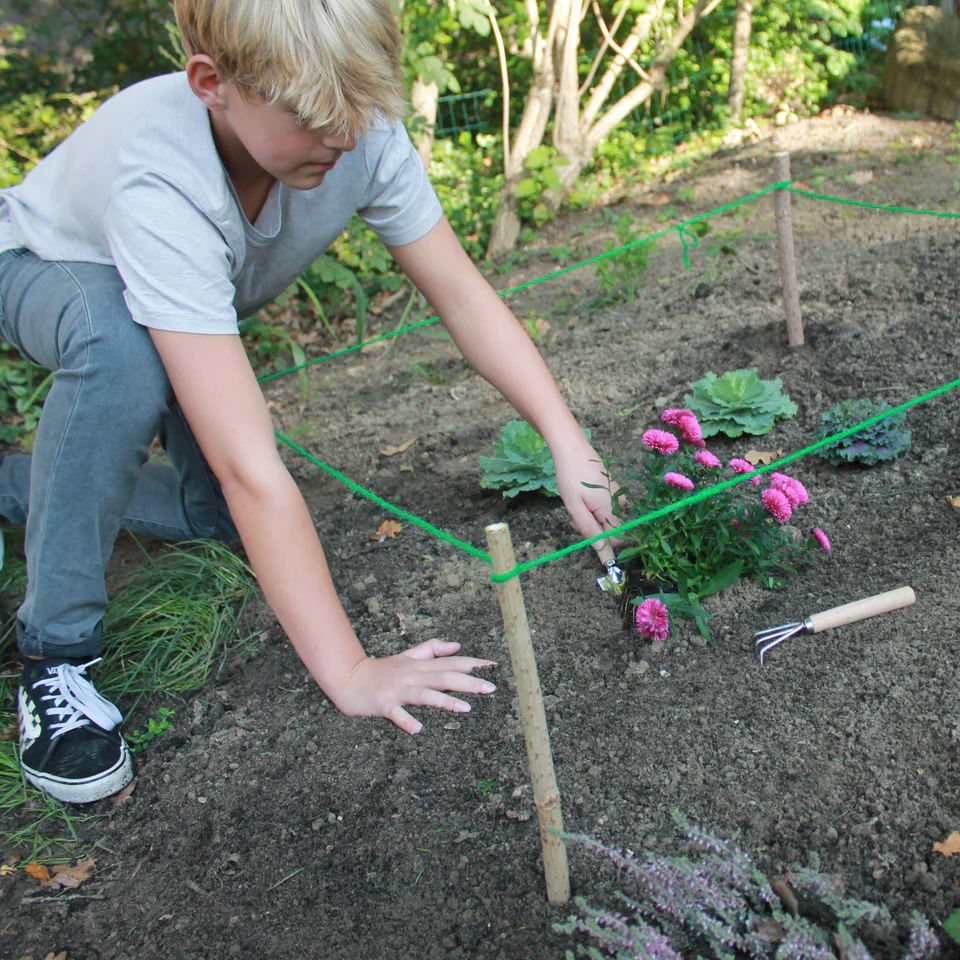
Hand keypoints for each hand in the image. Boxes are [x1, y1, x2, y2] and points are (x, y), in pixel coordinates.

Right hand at [332, 640, 496, 734]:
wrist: (349, 679)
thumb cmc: (382, 670)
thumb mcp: (408, 656)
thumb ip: (432, 649)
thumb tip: (457, 646)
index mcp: (419, 665)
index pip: (450, 662)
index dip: (472, 663)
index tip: (493, 666)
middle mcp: (411, 675)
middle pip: (443, 677)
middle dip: (468, 682)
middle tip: (491, 688)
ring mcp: (398, 690)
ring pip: (424, 695)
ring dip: (445, 702)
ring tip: (465, 709)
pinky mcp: (384, 705)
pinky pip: (397, 714)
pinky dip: (407, 721)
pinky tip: (418, 729)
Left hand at [553, 438, 623, 552]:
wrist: (572, 448)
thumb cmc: (571, 476)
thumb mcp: (574, 506)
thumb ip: (588, 528)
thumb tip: (601, 548)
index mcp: (610, 508)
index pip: (616, 537)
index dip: (603, 542)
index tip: (587, 537)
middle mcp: (618, 501)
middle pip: (610, 527)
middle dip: (592, 528)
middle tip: (574, 518)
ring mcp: (616, 492)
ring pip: (606, 516)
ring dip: (591, 517)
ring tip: (576, 504)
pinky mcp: (612, 486)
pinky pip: (605, 505)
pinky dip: (593, 506)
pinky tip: (581, 496)